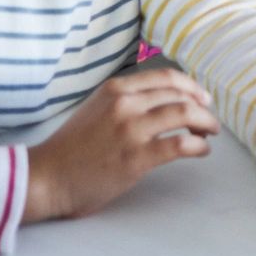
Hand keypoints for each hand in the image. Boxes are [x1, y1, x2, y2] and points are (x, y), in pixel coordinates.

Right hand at [23, 68, 220, 222]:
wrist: (46, 178)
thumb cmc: (71, 148)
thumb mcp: (95, 108)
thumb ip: (124, 100)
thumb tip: (161, 100)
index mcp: (116, 89)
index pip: (166, 77)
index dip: (190, 86)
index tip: (201, 98)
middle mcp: (126, 103)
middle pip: (180, 95)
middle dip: (202, 107)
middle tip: (210, 120)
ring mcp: (131, 129)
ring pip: (185, 114)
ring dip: (205, 123)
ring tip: (209, 134)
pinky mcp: (137, 157)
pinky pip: (181, 144)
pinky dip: (198, 146)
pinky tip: (201, 151)